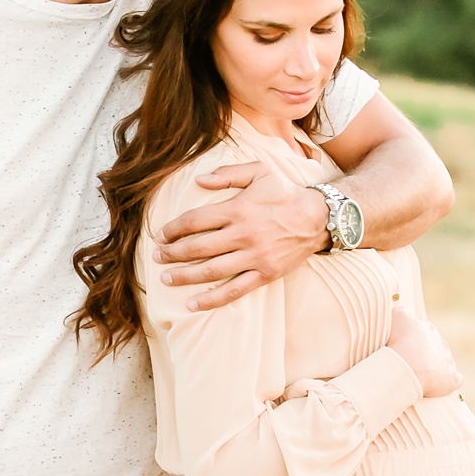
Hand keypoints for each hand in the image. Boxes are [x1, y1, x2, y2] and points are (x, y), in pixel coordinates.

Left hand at [155, 160, 328, 308]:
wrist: (317, 217)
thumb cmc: (284, 193)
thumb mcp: (259, 172)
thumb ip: (227, 174)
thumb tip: (198, 180)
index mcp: (238, 209)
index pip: (196, 220)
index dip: (173, 229)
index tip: (161, 235)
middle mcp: (244, 234)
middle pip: (198, 247)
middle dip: (173, 253)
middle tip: (157, 257)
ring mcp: (254, 256)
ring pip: (212, 271)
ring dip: (185, 276)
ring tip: (166, 278)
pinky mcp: (265, 274)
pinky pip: (234, 290)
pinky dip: (211, 299)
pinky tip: (192, 304)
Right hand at [387, 304, 460, 399]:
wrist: (406, 367)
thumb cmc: (396, 343)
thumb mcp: (394, 317)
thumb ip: (401, 312)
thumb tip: (405, 312)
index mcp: (427, 329)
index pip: (421, 330)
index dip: (411, 338)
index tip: (401, 346)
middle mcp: (440, 342)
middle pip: (432, 346)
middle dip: (422, 353)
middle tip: (407, 363)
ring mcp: (447, 361)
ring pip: (442, 362)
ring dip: (433, 367)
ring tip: (418, 376)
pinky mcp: (451, 378)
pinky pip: (454, 379)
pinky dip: (447, 381)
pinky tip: (436, 385)